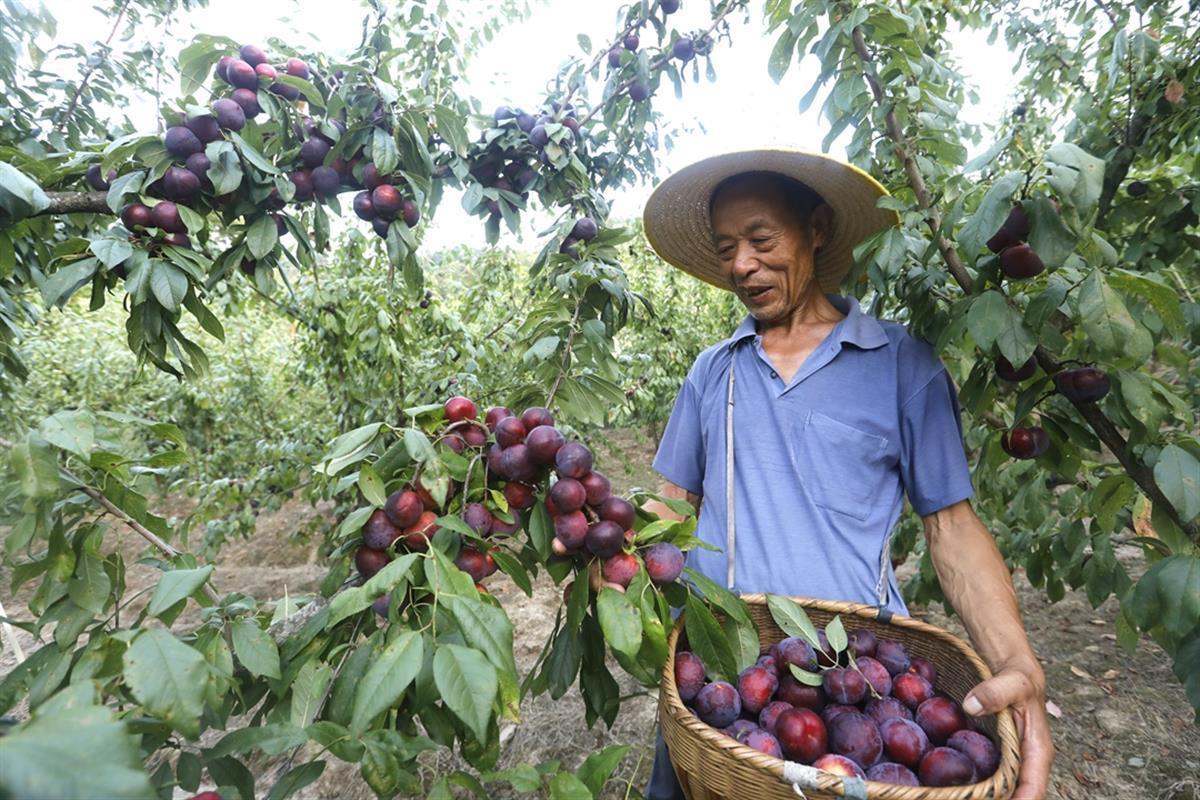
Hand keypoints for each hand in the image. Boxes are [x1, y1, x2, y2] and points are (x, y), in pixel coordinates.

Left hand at [963, 659, 1053, 799]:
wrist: (1014, 672)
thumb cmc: (1019, 678)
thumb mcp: (1012, 681)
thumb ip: (995, 692)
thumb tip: (971, 705)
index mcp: (1038, 752)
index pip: (1033, 789)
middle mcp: (1027, 762)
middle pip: (1016, 795)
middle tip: (964, 798)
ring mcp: (1012, 761)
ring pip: (1002, 789)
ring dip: (985, 795)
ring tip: (958, 794)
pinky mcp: (998, 755)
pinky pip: (988, 775)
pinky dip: (976, 783)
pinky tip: (954, 784)